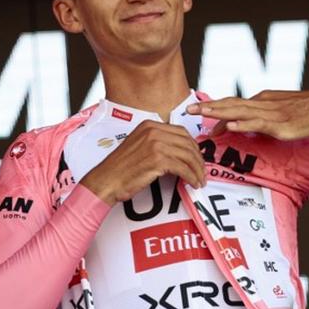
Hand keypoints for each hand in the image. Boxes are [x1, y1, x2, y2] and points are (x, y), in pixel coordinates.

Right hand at [79, 120, 205, 204]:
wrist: (106, 180)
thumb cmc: (120, 168)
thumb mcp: (138, 145)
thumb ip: (156, 143)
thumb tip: (178, 151)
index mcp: (149, 125)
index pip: (181, 132)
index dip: (193, 146)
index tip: (197, 158)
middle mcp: (153, 131)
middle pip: (187, 143)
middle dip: (198, 159)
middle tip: (201, 171)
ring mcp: (155, 144)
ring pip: (188, 155)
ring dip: (197, 170)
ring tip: (199, 180)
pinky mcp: (158, 160)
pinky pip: (183, 168)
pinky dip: (191, 177)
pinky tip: (193, 183)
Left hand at [186, 89, 308, 140]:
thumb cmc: (308, 109)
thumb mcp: (281, 110)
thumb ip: (262, 115)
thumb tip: (244, 122)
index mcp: (262, 100)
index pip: (234, 103)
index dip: (216, 107)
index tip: (200, 113)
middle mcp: (264, 103)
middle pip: (232, 103)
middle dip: (210, 107)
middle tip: (190, 109)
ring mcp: (272, 114)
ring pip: (241, 111)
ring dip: (220, 112)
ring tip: (204, 113)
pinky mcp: (282, 126)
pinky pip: (259, 124)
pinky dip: (244, 123)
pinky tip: (232, 124)